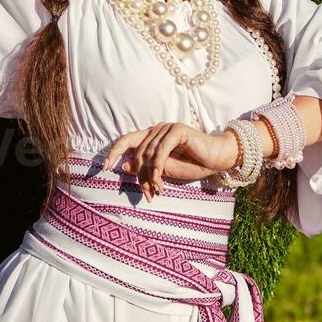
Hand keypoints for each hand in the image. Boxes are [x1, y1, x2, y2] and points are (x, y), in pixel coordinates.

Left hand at [103, 123, 242, 201]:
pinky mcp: (177, 131)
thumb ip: (147, 168)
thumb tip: (123, 166)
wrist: (218, 160)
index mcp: (151, 137)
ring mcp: (166, 128)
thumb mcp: (165, 171)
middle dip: (140, 176)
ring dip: (150, 175)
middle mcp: (156, 130)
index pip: (126, 141)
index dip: (113, 152)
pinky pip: (161, 150)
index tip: (103, 168)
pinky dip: (158, 166)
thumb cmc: (193, 164)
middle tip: (147, 194)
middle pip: (137, 152)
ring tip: (157, 190)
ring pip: (148, 154)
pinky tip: (159, 179)